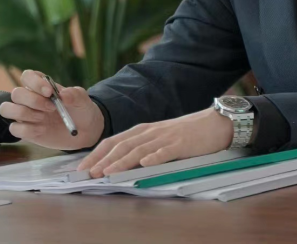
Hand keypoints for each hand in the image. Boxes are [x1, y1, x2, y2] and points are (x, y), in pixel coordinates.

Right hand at [0, 69, 104, 150]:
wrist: (85, 130)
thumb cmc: (81, 110)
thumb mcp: (83, 100)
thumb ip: (75, 94)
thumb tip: (64, 95)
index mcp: (42, 86)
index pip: (27, 76)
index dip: (35, 82)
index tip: (49, 91)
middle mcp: (30, 98)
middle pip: (16, 93)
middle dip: (33, 100)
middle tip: (51, 108)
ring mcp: (26, 115)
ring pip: (7, 109)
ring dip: (24, 114)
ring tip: (43, 118)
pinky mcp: (25, 131)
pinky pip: (14, 129)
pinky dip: (27, 130)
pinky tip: (42, 130)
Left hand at [77, 107, 233, 176]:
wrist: (214, 123)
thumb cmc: (186, 133)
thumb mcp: (159, 137)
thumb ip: (142, 146)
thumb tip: (118, 161)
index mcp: (144, 130)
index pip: (114, 141)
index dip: (97, 153)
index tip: (82, 167)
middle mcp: (151, 132)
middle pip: (123, 145)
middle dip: (103, 159)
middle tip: (88, 173)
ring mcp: (166, 137)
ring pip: (139, 149)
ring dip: (122, 161)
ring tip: (108, 172)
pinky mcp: (181, 144)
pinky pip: (166, 151)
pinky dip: (154, 157)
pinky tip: (145, 164)